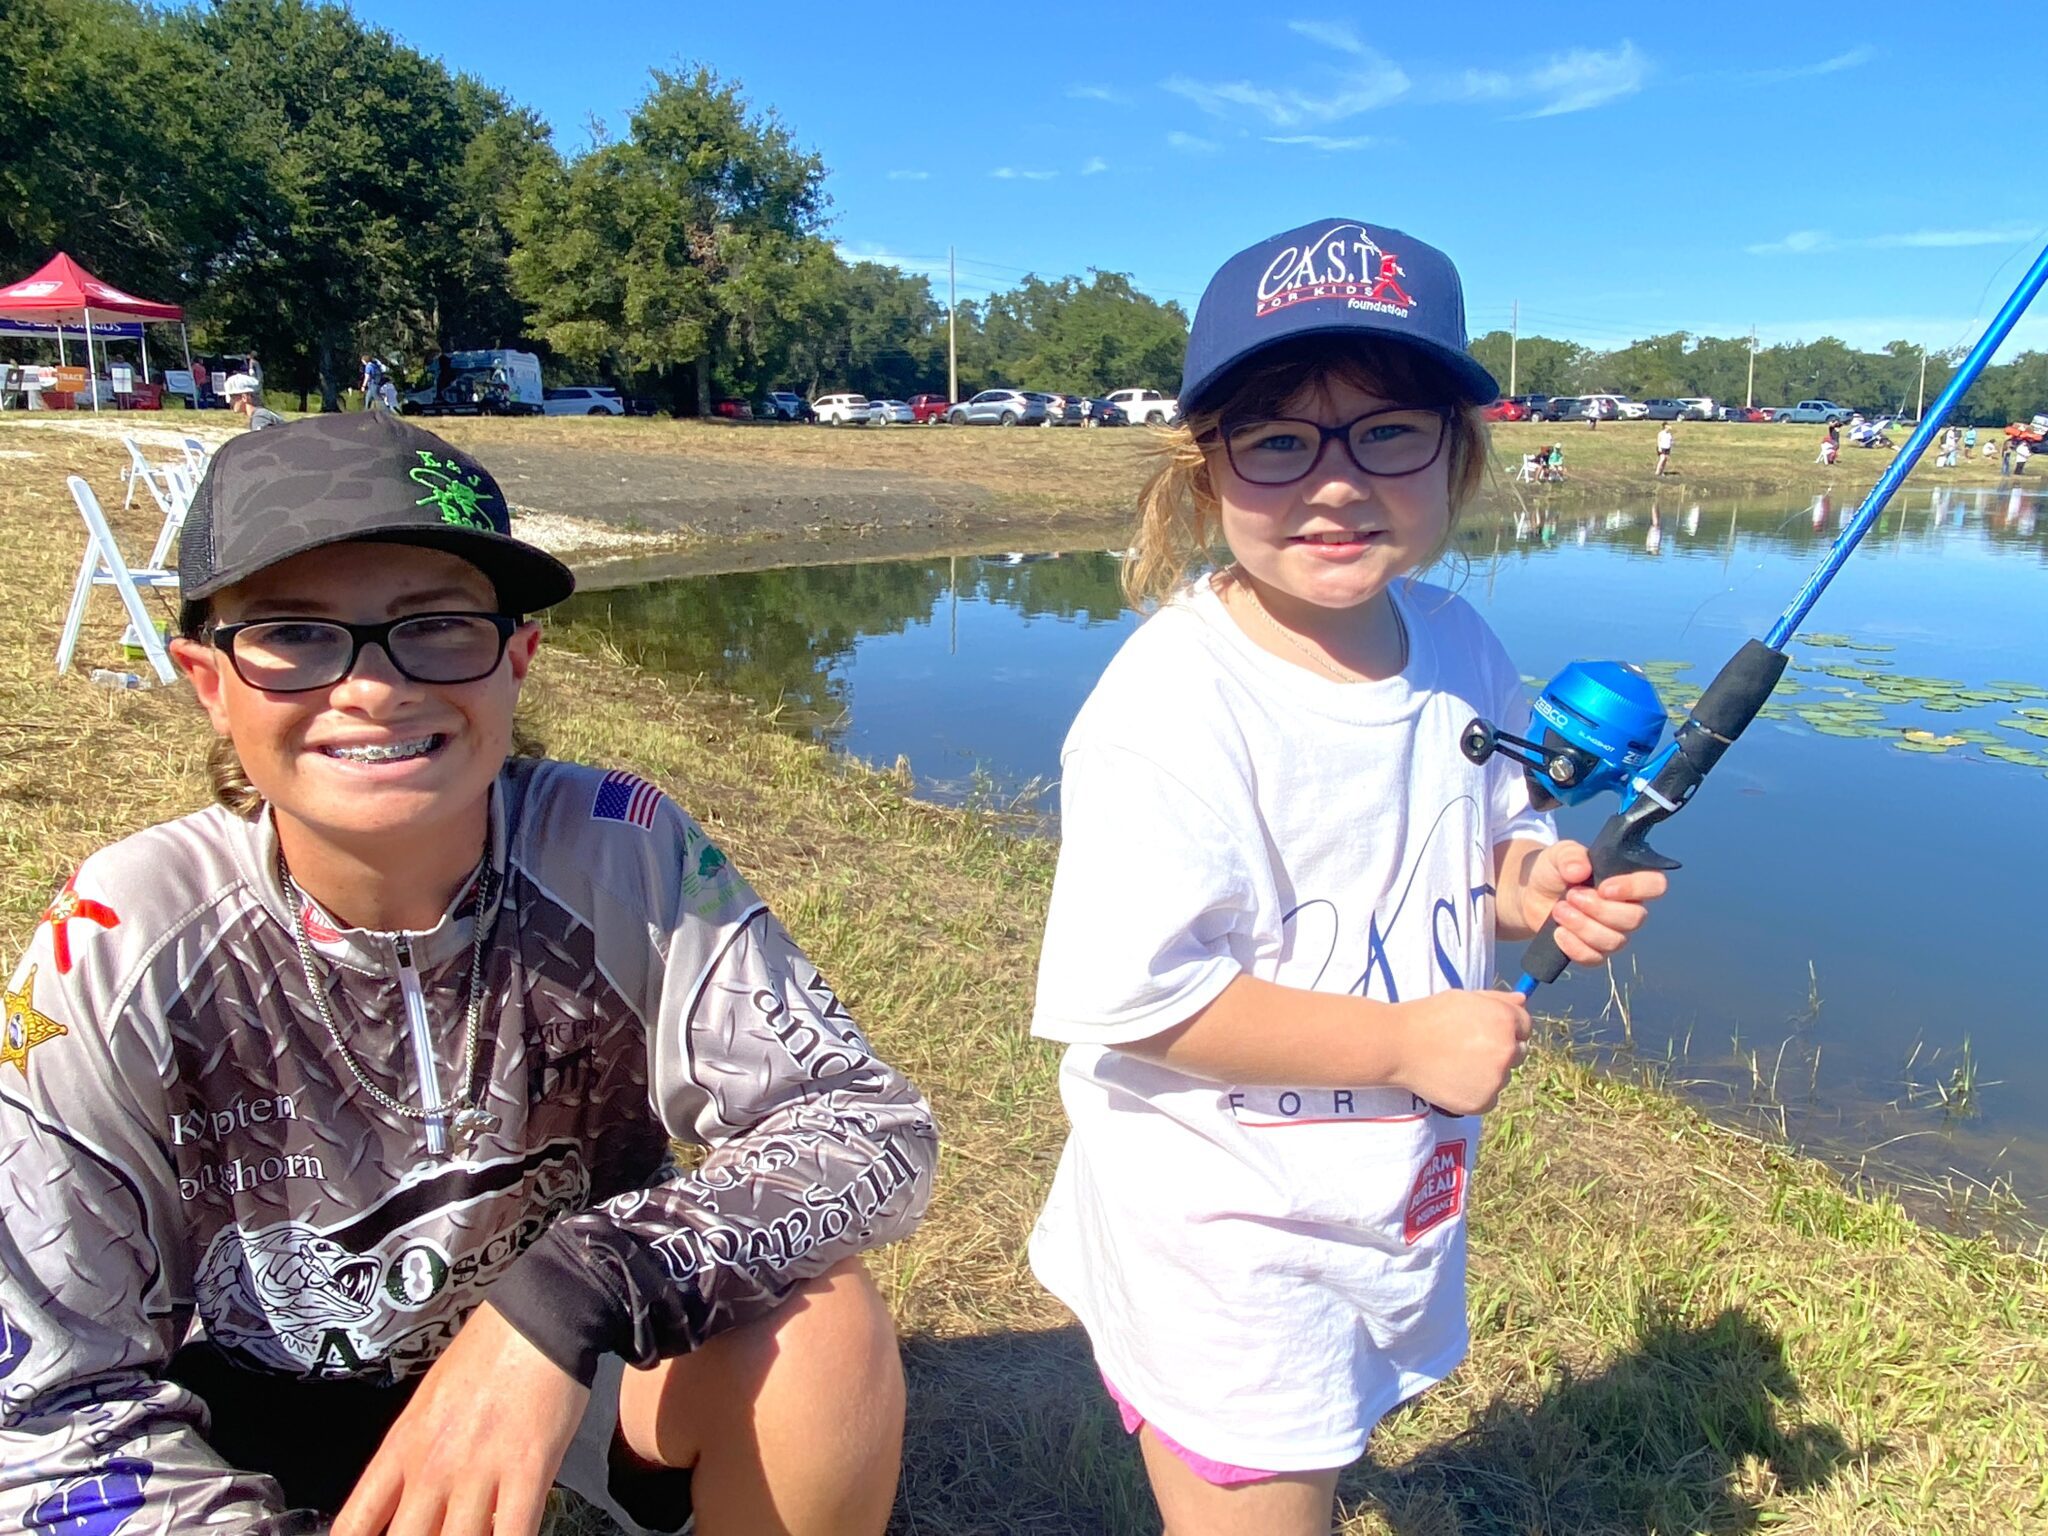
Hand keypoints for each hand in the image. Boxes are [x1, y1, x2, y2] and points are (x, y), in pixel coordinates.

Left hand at [332, 1303, 589, 1535]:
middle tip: (439, 1534)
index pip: (355, 1523)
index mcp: (403, 1446)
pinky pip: (513, 1533)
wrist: (542, 1315)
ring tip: (475, 1531)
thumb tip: (422, 1504)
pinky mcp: (528, 1469)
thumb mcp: (431, 1401)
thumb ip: (418, 1454)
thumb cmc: (490, 1351)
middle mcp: (432, 1465)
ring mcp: (478, 1470)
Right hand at [1395, 989, 1530, 1115]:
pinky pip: (1489, 1098)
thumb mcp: (1464, 998)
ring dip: (1487, 1073)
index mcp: (1505, 1021)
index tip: (1485, 1032)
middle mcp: (1507, 1050)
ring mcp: (1496, 1079)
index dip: (1506, 1028)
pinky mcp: (1483, 1102)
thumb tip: (1522, 1000)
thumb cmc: (1428, 1017)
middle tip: (1468, 1049)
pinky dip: (1475, 1092)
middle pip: (1518, 1053)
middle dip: (1500, 1051)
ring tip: (1455, 1063)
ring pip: (1503, 1077)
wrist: (1398, 1046)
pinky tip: (1453, 1079)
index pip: (1526, 1027)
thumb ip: (1497, 999)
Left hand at [1520, 840, 1667, 966]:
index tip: (1604, 888)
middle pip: (1635, 919)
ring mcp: (1612, 932)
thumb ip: (1571, 855)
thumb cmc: (1553, 871)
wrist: (1530, 892)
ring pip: (1614, 941)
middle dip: (1599, 909)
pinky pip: (1594, 958)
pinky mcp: (1593, 950)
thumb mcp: (1558, 854)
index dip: (1634, 889)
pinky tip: (1558, 932)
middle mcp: (1626, 908)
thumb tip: (1580, 870)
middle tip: (1570, 895)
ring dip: (1583, 926)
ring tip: (1559, 909)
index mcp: (1628, 880)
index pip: (1655, 885)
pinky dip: (1574, 947)